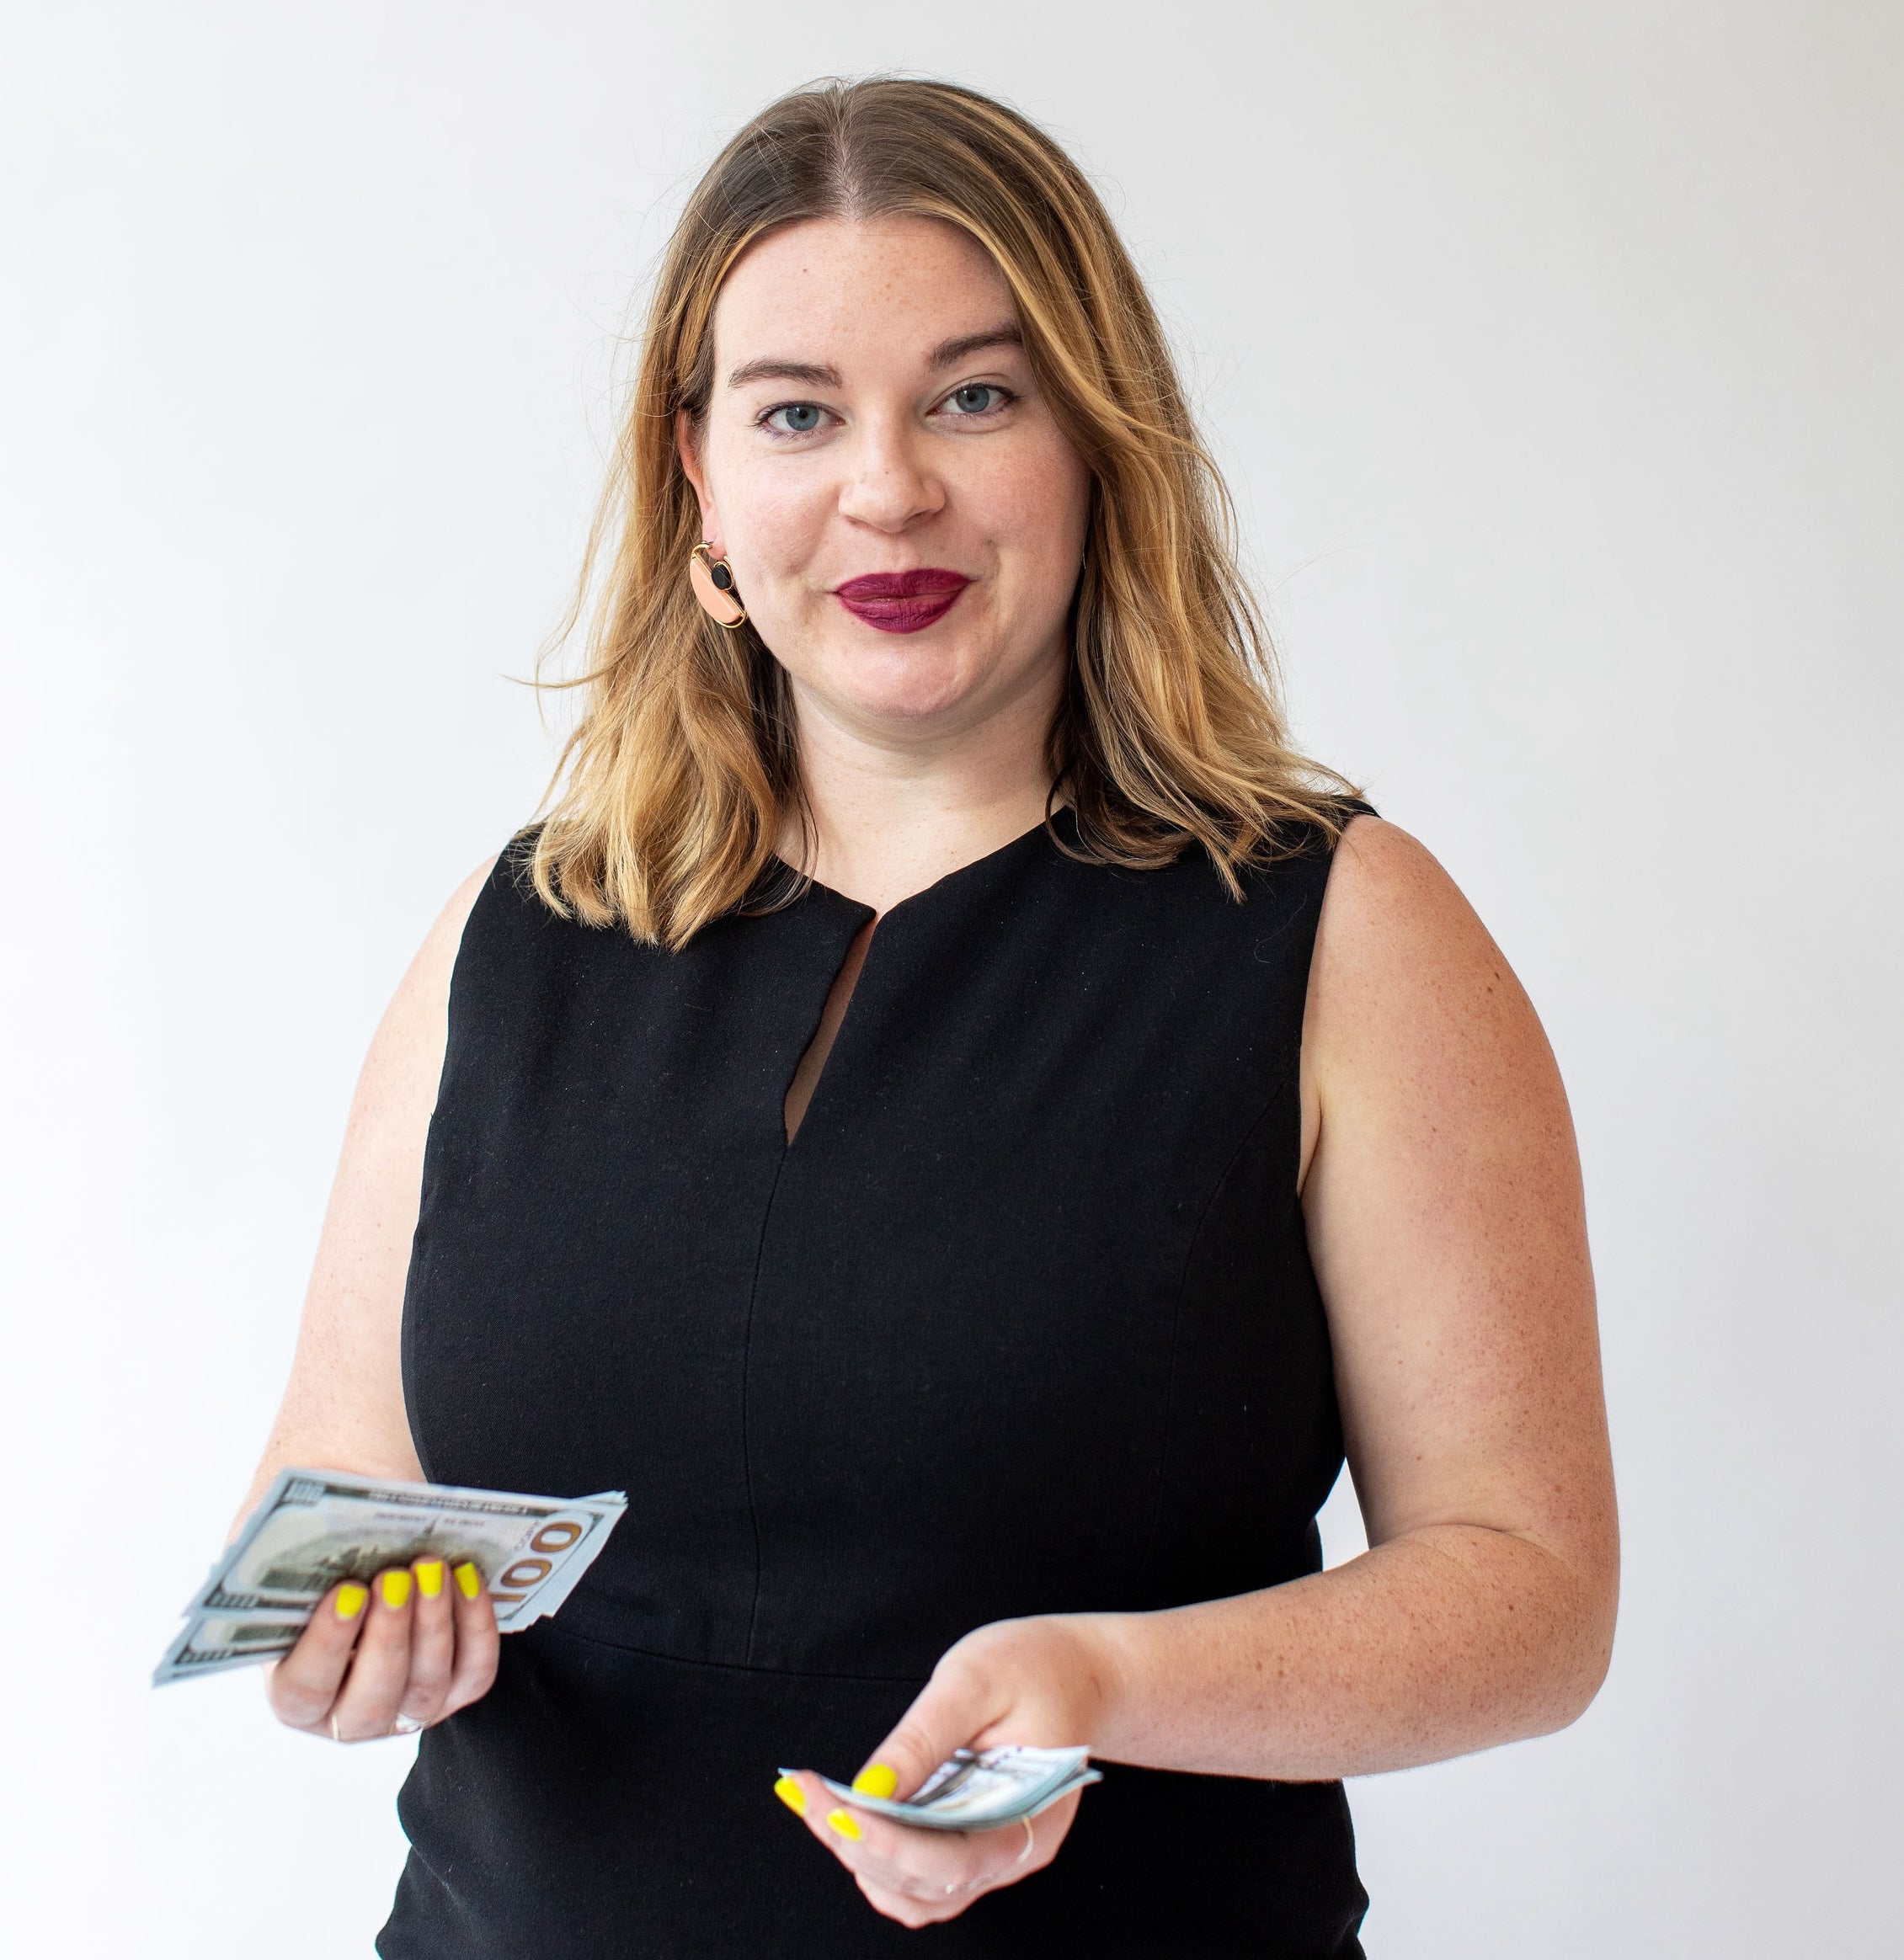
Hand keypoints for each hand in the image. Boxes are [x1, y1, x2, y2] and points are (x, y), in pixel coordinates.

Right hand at [265, 1557, 499, 1741]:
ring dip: (433, 1625)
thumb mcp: (301, 1542)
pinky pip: (474, 1671)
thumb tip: (322, 1531)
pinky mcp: (456, 1689)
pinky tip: (466, 1575)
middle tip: (394, 1578)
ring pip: (425, 1689)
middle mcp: (348, 1714)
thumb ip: (297, 1544)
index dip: (326, 1644)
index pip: (304, 1689)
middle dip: (387, 1636)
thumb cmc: (331, 1545)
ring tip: (433, 1567)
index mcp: (292, 1691)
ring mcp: (406, 1708)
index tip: (347, 1591)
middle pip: (371, 1702)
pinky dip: (475, 1624)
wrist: (381, 1536)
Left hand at [775, 1613, 1120, 1926]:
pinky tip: (850, 1817)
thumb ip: (924, 1738)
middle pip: (921, 1884)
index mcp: (1030, 1819)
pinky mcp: (975, 1849)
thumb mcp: (976, 1680)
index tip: (829, 1804)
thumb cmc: (1038, 1666)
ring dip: (860, 1859)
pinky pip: (920, 1882)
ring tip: (820, 1805)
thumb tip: (868, 1787)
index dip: (880, 1839)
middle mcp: (1014, 1855)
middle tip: (805, 1793)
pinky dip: (877, 1861)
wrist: (1081, 1673)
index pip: (945, 1859)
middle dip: (853, 1841)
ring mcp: (995, 1859)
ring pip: (914, 1896)